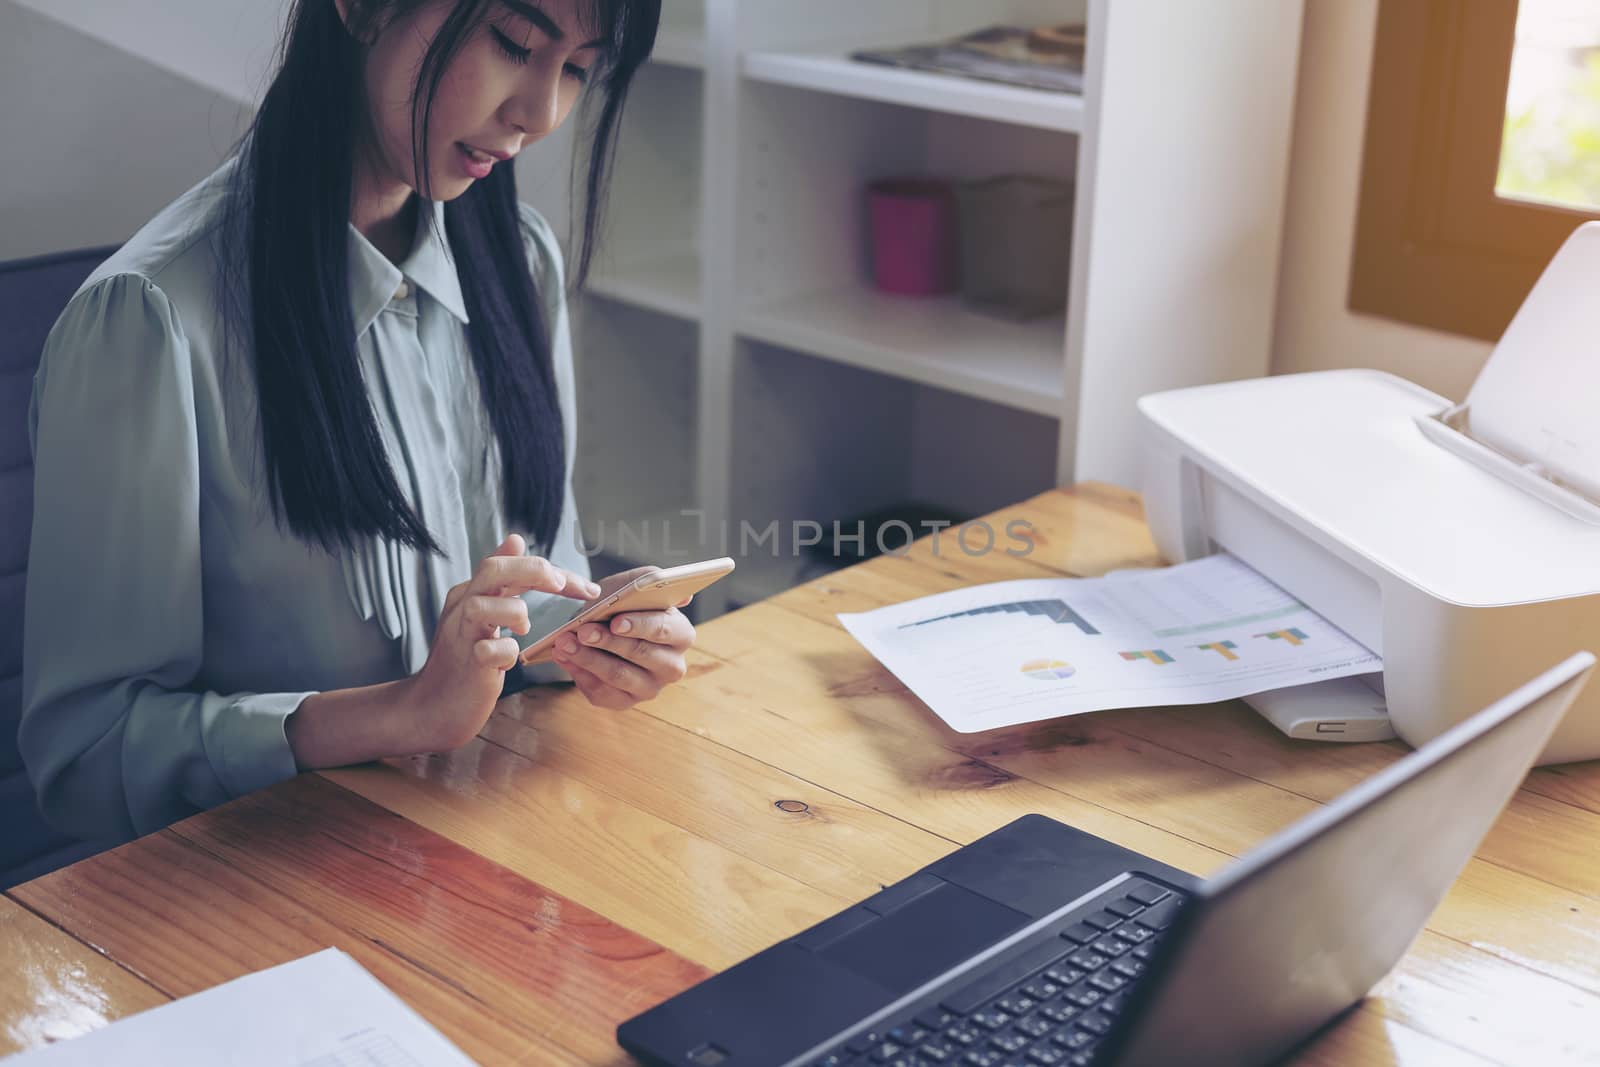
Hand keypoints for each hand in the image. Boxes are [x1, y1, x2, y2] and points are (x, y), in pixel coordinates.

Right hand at [404, 533, 598, 750]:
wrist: (434, 706)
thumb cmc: (465, 659)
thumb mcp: (483, 613)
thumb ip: (501, 581)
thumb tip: (515, 539)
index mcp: (470, 593)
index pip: (507, 563)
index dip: (548, 569)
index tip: (585, 587)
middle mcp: (462, 608)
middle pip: (492, 570)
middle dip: (533, 571)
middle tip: (562, 584)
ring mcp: (462, 636)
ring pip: (481, 606)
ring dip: (514, 612)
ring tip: (524, 628)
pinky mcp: (468, 666)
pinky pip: (488, 651)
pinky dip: (505, 652)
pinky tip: (510, 660)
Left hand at [551, 566, 695, 709]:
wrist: (604, 627)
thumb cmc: (623, 606)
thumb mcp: (633, 585)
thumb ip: (652, 582)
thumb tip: (684, 597)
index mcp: (681, 634)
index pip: (664, 630)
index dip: (640, 625)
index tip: (615, 621)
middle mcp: (672, 666)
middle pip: (640, 654)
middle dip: (607, 641)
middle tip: (582, 630)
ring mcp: (650, 688)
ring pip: (617, 675)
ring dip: (587, 657)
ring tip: (564, 642)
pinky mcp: (626, 702)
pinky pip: (602, 693)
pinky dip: (579, 674)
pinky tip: (565, 658)